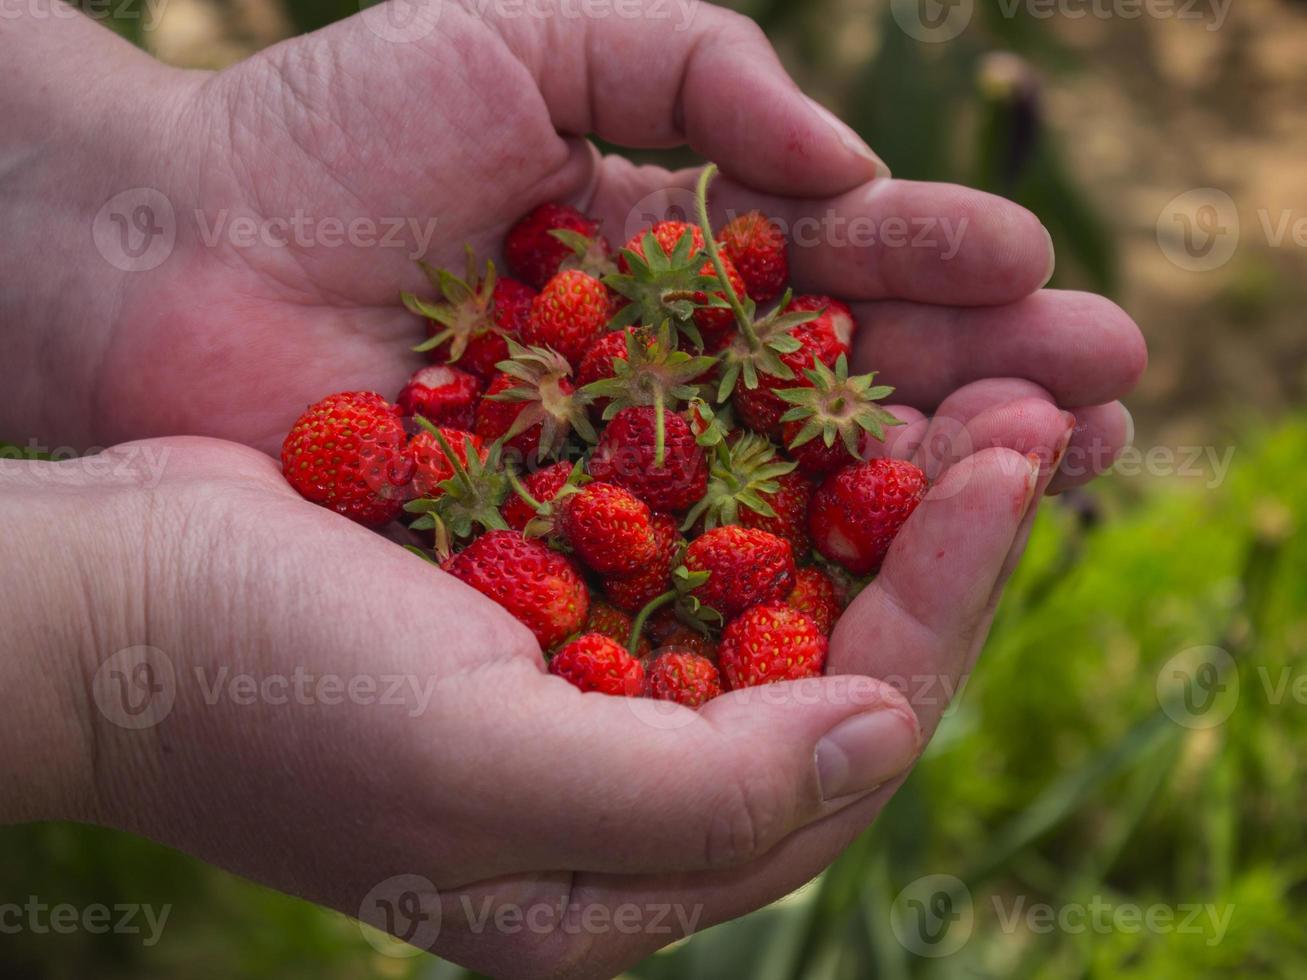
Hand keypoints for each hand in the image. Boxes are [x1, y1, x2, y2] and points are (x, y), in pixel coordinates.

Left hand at [2, 1, 1141, 494]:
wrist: (169, 256)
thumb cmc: (328, 134)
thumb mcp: (525, 38)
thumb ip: (691, 67)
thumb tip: (842, 165)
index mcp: (672, 260)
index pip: (841, 270)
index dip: (944, 268)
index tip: (1040, 269)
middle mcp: (667, 380)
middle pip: (852, 387)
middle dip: (986, 379)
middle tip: (1110, 383)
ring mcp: (620, 479)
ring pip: (805, 485)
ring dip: (935, 475)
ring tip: (1066, 456)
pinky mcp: (560, 562)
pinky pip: (700, 565)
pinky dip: (803, 562)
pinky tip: (906, 552)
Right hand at [3, 396, 1067, 978]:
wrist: (113, 604)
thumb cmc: (267, 696)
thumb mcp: (475, 771)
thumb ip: (691, 797)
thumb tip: (887, 740)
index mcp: (620, 873)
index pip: (842, 749)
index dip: (940, 608)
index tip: (1008, 471)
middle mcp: (627, 791)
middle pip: (841, 673)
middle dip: (942, 544)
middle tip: (1032, 408)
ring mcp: (594, 688)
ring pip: (787, 595)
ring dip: (878, 490)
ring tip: (965, 383)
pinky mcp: (558, 597)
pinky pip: (703, 534)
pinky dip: (775, 463)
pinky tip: (830, 387)